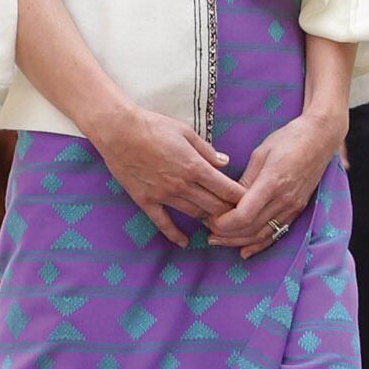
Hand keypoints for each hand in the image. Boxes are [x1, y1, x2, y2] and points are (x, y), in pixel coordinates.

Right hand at [89, 103, 246, 250]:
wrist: (118, 131)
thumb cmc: (153, 126)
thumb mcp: (186, 132)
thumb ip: (207, 150)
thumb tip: (225, 161)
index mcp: (195, 166)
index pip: (227, 189)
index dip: (241, 198)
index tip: (250, 201)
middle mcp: (182, 184)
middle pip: (214, 206)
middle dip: (228, 212)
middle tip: (237, 215)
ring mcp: (164, 195)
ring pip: (193, 214)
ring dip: (207, 220)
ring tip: (216, 223)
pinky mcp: (146, 200)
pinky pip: (163, 222)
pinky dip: (174, 234)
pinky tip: (183, 243)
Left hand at [206, 111, 345, 258]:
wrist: (320, 138)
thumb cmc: (288, 139)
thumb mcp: (260, 154)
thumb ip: (245, 180)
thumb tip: (228, 198)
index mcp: (272, 182)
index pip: (244, 215)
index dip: (224, 223)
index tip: (209, 219)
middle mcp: (284, 199)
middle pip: (251, 228)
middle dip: (226, 234)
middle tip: (208, 231)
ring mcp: (293, 206)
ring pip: (262, 234)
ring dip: (239, 241)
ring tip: (219, 240)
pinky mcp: (297, 209)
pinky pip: (277, 232)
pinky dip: (260, 244)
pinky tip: (244, 251)